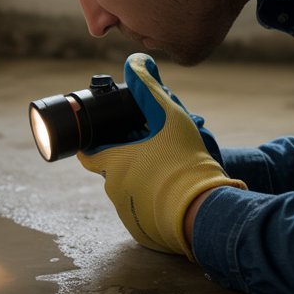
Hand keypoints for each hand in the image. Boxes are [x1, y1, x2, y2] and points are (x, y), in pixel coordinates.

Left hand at [77, 53, 244, 257]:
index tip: (106, 136)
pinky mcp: (140, 231)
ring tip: (165, 170)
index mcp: (113, 162)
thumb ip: (149, 88)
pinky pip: (140, 211)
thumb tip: (134, 62)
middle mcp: (113, 188)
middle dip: (126, 158)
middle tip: (148, 150)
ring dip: (139, 179)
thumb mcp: (170, 117)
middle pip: (111, 169)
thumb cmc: (186, 161)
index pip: (88, 152)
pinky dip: (151, 201)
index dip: (96, 142)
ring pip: (126, 190)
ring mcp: (125, 211)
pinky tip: (170, 192)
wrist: (205, 209)